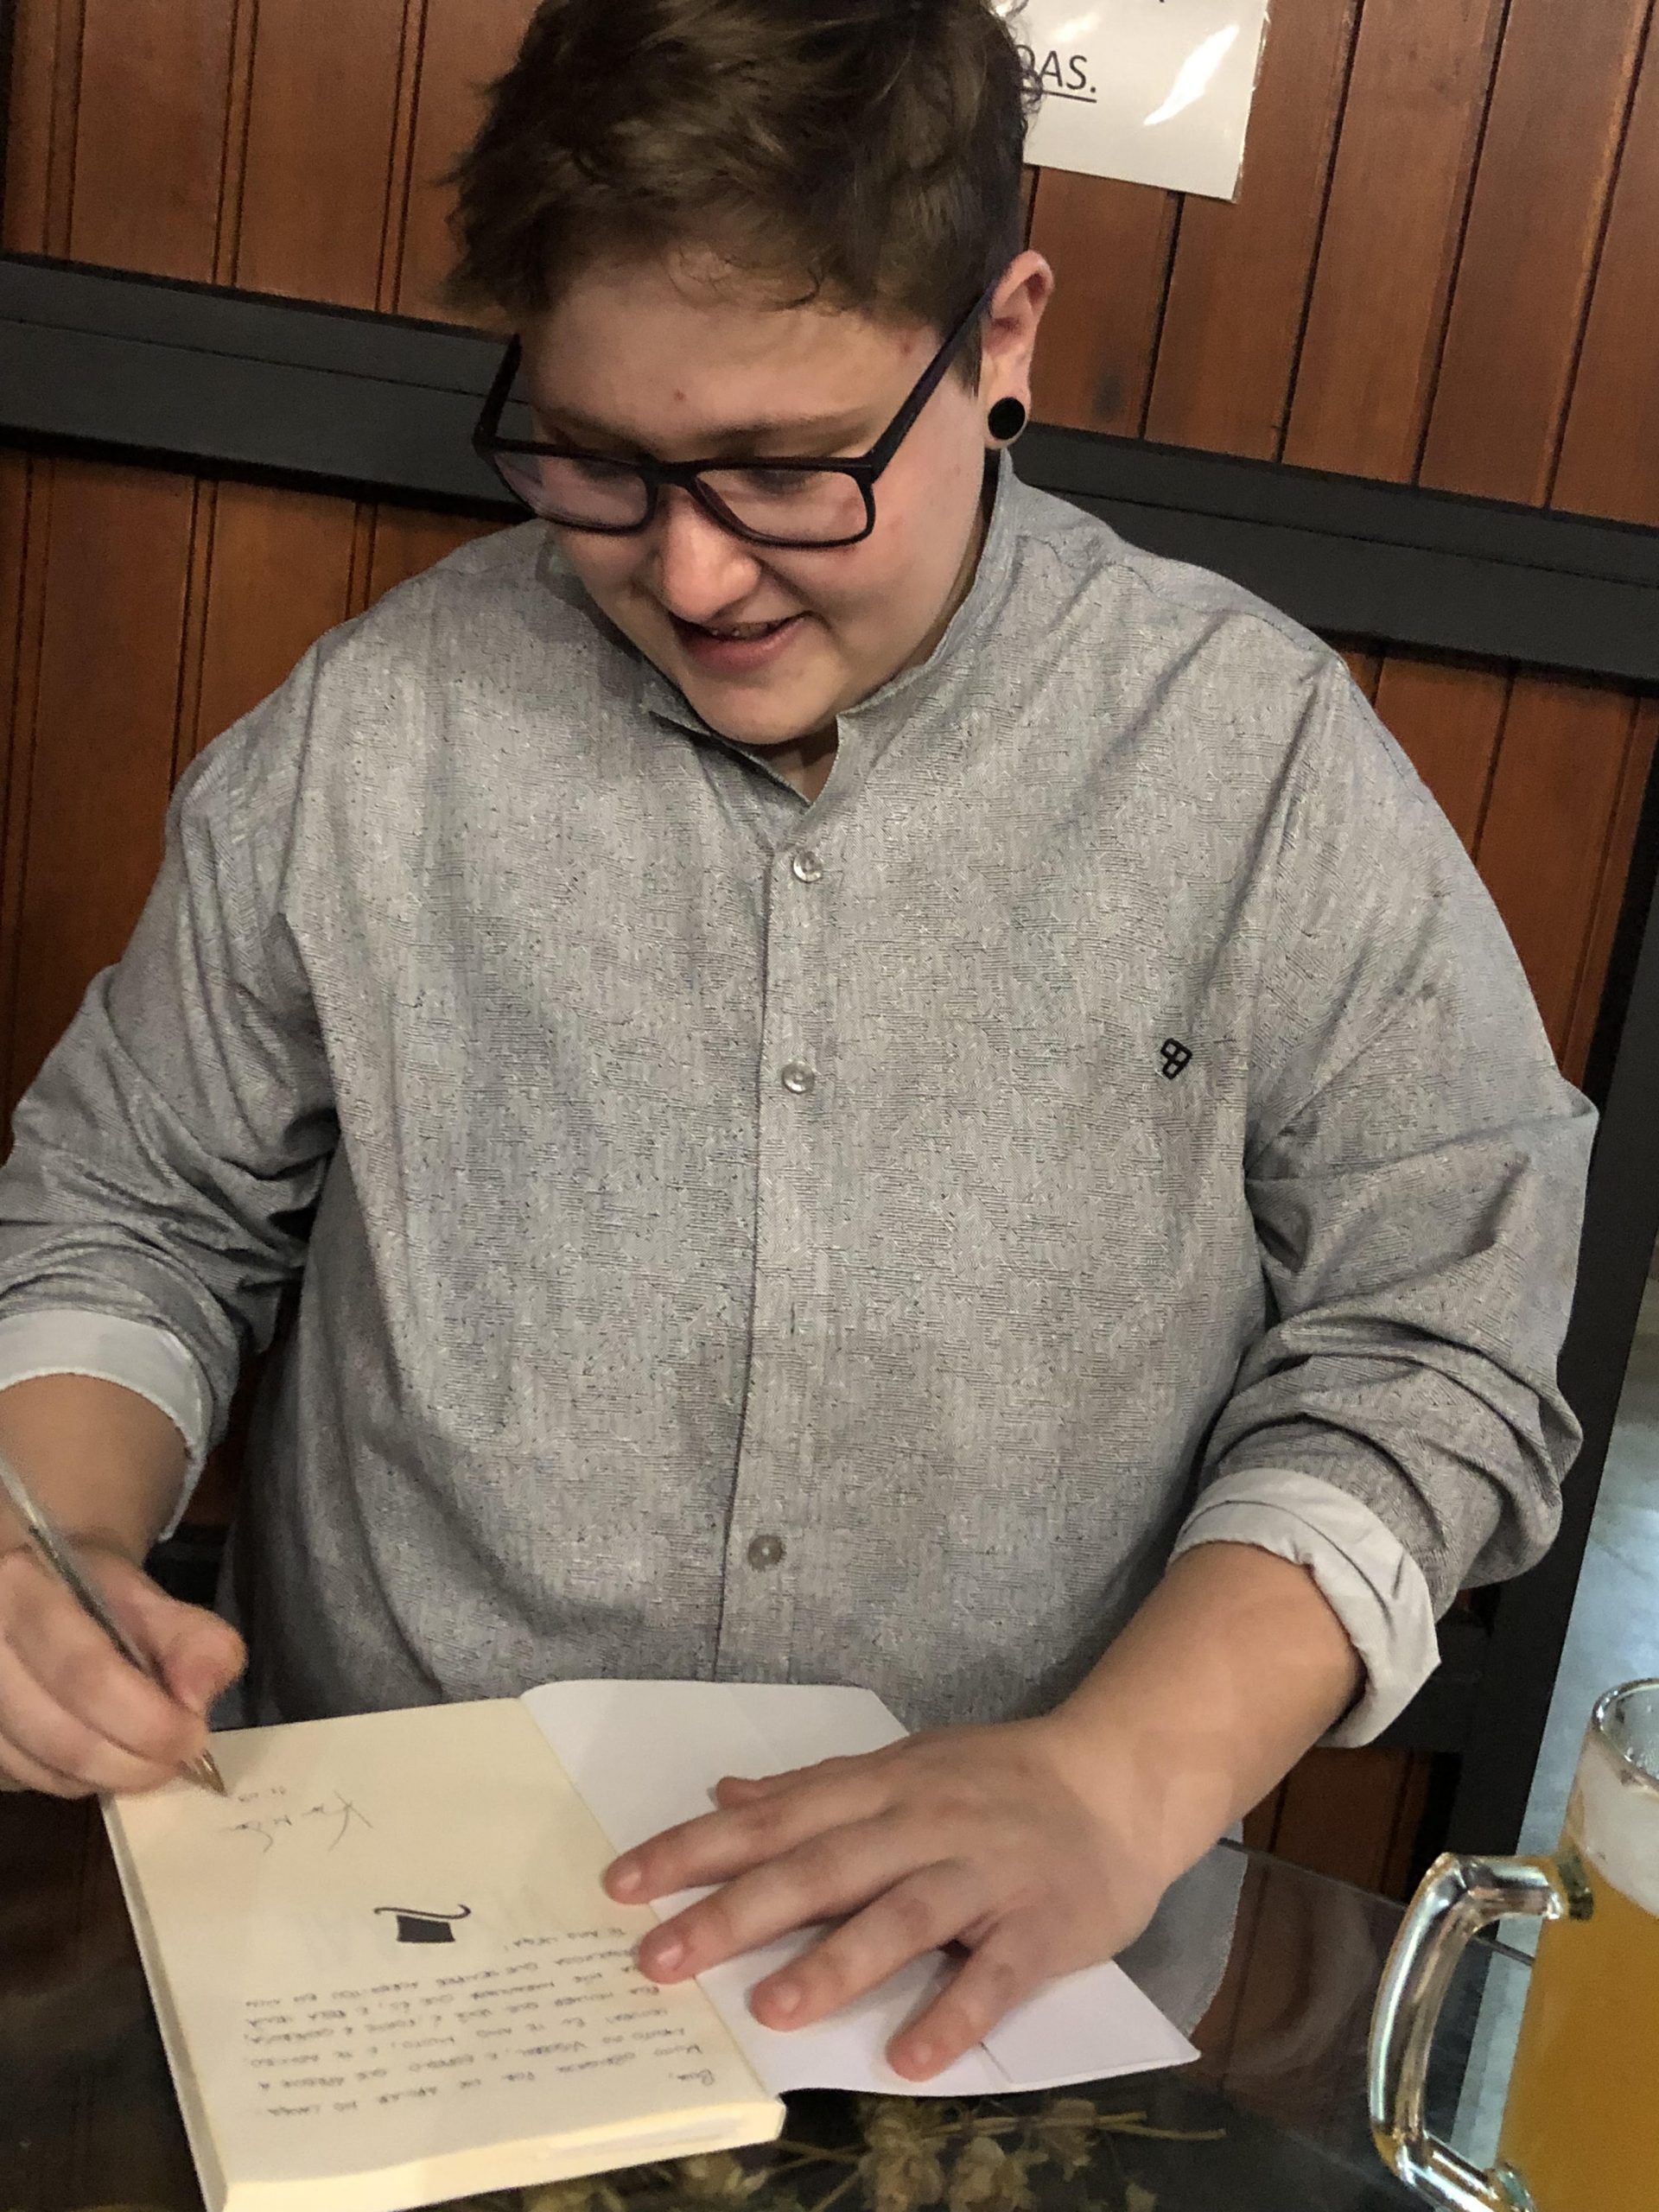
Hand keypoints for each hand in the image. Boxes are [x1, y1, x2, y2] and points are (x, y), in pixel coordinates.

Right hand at [0, 1538, 244, 1796]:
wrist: (34, 1586)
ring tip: (147, 1758)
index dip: (146, 1719)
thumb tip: (198, 1700)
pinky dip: (75, 1781)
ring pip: (40, 1769)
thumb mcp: (145, 1594)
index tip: (192, 1738)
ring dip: (107, 1777)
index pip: (85, 1673)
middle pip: (59, 1735)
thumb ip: (187, 1636)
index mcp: (21, 1589)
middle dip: (132, 1762)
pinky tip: (103, 1758)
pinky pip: (24, 1780)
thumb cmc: (89, 1589)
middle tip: (177, 1761)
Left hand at [602, 1715, 1175, 2079]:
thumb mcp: (901, 1765)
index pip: (774, 1819)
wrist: (1120, 1779)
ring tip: (771, 2009)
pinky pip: (994, 1975)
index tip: (622, 1884)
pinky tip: (909, 2055)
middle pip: (821, 1866)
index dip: (696, 1849)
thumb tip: (725, 1793)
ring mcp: (983, 1874)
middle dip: (736, 1911)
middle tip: (659, 1958)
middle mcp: (922, 1823)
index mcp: (881, 1786)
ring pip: (902, 1914)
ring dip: (836, 1961)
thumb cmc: (996, 1779)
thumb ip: (815, 1787)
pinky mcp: (1041, 1925)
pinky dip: (953, 2013)